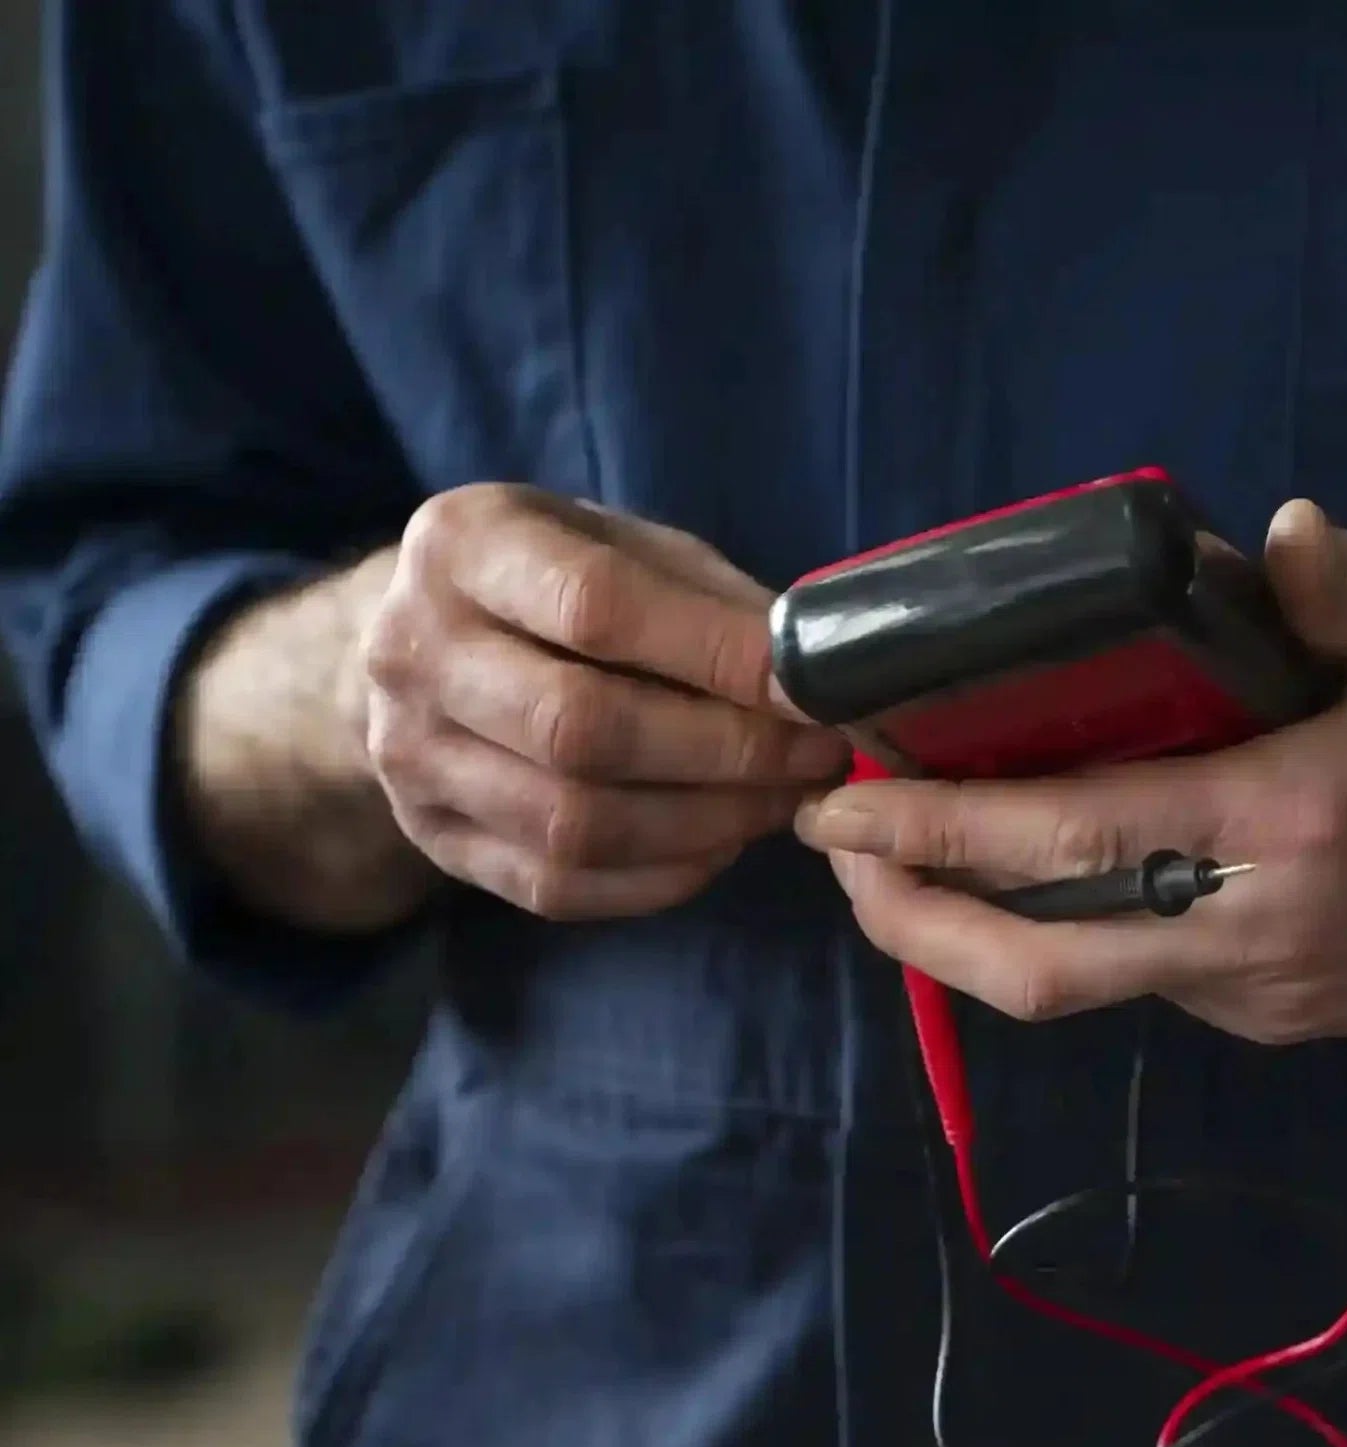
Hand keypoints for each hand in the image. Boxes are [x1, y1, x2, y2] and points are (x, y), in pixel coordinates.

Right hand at [361, 485, 847, 918]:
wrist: (417, 645)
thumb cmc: (549, 583)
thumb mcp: (619, 546)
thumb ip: (709, 599)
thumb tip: (819, 673)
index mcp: (463, 546)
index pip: (597, 609)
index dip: (720, 657)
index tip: (815, 690)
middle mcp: (413, 652)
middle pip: (582, 731)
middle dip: (727, 754)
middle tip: (818, 758)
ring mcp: (411, 758)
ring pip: (575, 824)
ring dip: (707, 823)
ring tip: (783, 802)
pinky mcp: (435, 839)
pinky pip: (561, 884)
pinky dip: (663, 876)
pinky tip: (721, 843)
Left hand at [795, 501, 1346, 1041]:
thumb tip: (1270, 533)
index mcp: (1292, 820)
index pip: (1072, 836)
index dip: (940, 828)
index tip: (844, 803)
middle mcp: (1260, 931)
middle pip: (1040, 962)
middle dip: (912, 919)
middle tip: (839, 854)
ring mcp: (1263, 993)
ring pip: (1078, 990)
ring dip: (969, 940)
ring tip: (901, 872)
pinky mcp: (1274, 1022)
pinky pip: (1140, 986)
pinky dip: (1062, 938)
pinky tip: (1030, 881)